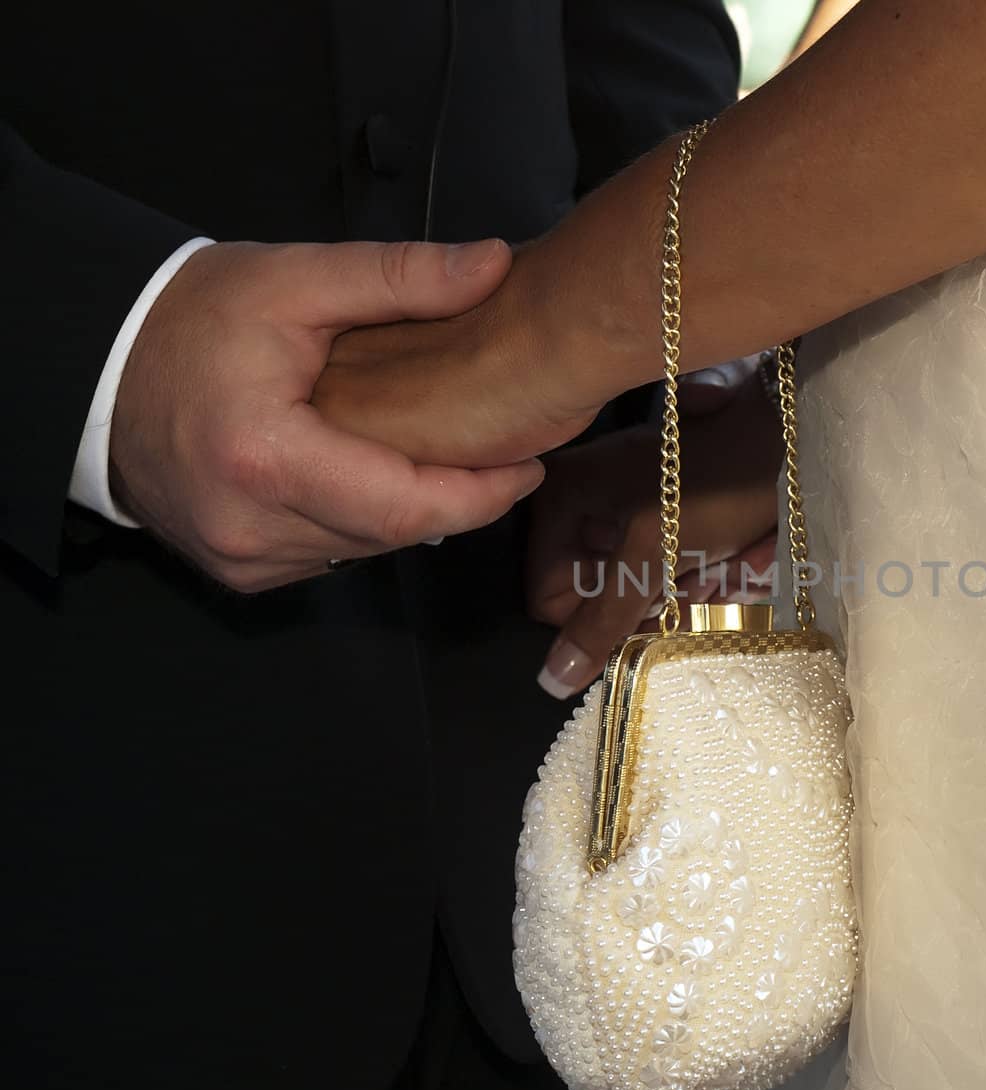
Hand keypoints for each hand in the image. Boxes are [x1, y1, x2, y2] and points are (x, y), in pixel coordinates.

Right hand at [110, 239, 546, 592]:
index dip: (480, 494)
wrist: (98, 367)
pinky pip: (329, 556)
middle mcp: (252, 528)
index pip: (407, 506)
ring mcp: (242, 559)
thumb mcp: (295, 278)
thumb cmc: (192, 318)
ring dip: (408, 510)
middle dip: (453, 498)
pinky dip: (361, 522)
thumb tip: (496, 265)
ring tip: (446, 459)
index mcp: (267, 460)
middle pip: (393, 533)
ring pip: (365, 551)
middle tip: (500, 453)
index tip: (529, 463)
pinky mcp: (239, 571)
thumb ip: (400, 276)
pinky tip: (374, 476)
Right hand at [527, 374, 782, 698]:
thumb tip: (549, 682)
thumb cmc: (717, 486)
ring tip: (718, 566)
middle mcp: (575, 501)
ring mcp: (615, 505)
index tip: (658, 610)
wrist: (782, 436)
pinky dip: (693, 573)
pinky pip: (659, 568)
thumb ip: (602, 619)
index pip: (549, 601)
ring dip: (679, 592)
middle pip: (595, 596)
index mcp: (557, 500)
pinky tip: (725, 557)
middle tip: (697, 583)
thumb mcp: (655, 554)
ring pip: (633, 588)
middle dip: (651, 601)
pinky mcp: (653, 510)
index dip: (603, 619)